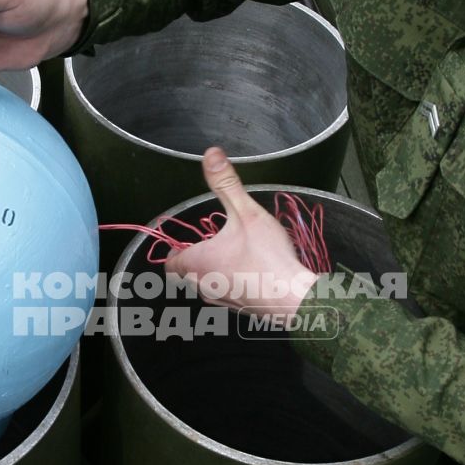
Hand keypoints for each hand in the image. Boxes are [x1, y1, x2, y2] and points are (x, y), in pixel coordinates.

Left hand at [163, 148, 319, 316]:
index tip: (183, 242)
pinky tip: (252, 271)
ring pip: (207, 286)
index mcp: (197, 264)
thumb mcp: (246, 213)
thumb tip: (211, 154)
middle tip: (210, 244)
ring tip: (232, 255)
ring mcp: (222, 301)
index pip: (170, 264)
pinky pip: (227, 295)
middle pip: (187, 276)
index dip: (174, 252)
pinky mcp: (241, 310)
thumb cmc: (267, 257)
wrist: (294, 298)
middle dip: (195, 259)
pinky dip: (232, 283)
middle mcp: (204, 286)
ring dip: (213, 272)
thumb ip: (226, 184)